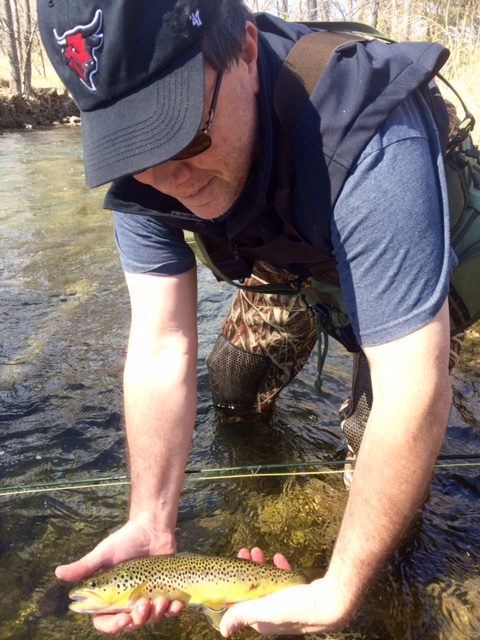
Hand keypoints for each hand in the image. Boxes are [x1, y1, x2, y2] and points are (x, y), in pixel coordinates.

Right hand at [56, 518, 184, 633]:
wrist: (152, 528)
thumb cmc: (126, 540)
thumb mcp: (104, 554)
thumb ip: (84, 567)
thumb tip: (57, 573)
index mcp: (110, 596)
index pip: (105, 622)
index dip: (112, 626)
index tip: (122, 618)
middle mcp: (128, 601)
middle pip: (130, 625)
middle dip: (137, 620)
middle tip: (143, 604)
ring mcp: (148, 598)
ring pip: (151, 620)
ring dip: (155, 614)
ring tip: (160, 599)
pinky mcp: (165, 592)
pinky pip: (170, 610)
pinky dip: (172, 610)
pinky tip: (174, 603)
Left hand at [219, 547, 352, 636]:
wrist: (332, 602)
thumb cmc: (298, 608)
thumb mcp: (266, 609)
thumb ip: (244, 615)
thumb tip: (223, 630)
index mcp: (264, 622)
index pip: (243, 605)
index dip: (235, 586)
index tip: (233, 566)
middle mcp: (275, 615)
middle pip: (255, 590)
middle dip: (248, 571)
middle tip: (245, 552)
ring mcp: (288, 604)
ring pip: (269, 583)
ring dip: (262, 567)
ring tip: (257, 551)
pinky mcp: (300, 594)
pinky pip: (286, 580)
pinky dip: (280, 569)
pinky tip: (278, 558)